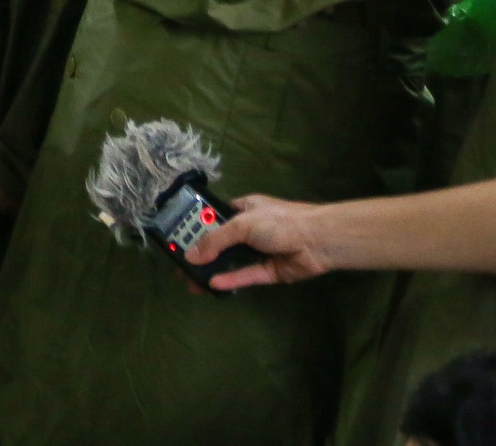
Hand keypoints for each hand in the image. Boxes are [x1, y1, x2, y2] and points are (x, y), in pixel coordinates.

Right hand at [191, 194, 329, 290]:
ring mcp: (258, 252)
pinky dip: (230, 280)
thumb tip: (190, 256)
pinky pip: (245, 276)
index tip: (176, 240)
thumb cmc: (280, 222)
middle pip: (218, 244)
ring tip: (190, 282)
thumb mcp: (242, 224)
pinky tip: (213, 285)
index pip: (212, 219)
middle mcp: (248, 231)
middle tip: (179, 266)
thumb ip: (215, 240)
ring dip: (211, 271)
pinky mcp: (268, 272)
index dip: (194, 229)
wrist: (319, 241)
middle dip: (199, 254)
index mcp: (241, 210)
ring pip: (230, 263)